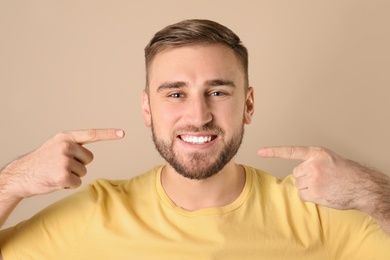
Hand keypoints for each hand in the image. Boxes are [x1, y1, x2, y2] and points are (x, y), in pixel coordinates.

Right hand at [0, 129, 124, 198]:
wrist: (21, 175)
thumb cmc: (41, 161)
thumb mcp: (56, 146)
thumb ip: (73, 146)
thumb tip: (90, 155)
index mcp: (66, 137)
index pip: (91, 134)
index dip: (108, 134)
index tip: (122, 133)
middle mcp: (66, 146)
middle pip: (89, 159)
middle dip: (79, 165)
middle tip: (61, 166)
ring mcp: (64, 161)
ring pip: (83, 172)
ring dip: (72, 175)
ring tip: (56, 172)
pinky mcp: (63, 176)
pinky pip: (77, 182)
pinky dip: (69, 185)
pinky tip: (55, 181)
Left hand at [257, 146, 389, 213]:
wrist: (362, 186)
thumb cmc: (345, 172)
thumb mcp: (328, 158)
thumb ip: (312, 161)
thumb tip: (297, 172)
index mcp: (316, 153)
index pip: (290, 151)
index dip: (273, 152)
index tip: (260, 151)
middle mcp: (312, 164)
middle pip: (296, 173)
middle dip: (305, 177)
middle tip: (322, 178)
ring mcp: (313, 179)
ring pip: (298, 184)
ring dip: (308, 187)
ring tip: (324, 185)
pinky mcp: (314, 193)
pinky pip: (302, 195)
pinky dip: (310, 196)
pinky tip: (323, 193)